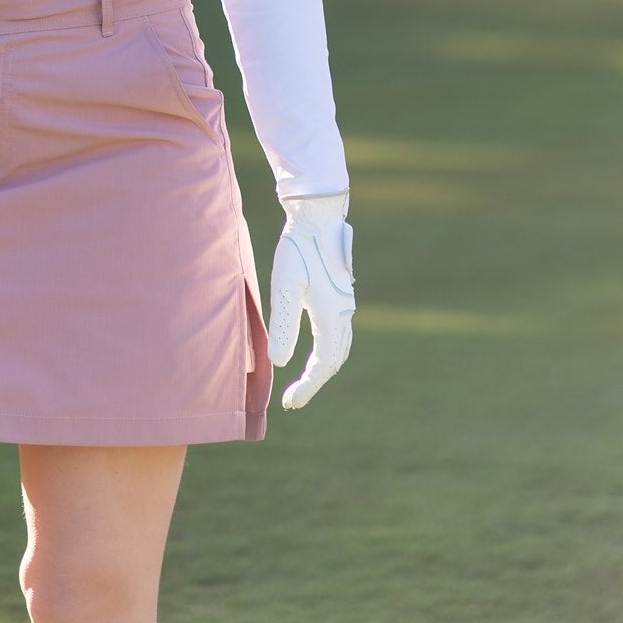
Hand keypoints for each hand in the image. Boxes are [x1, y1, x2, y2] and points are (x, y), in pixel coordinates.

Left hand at [268, 191, 354, 410]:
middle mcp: (343, 314)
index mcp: (332, 317)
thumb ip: (284, 326)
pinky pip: (338, 332)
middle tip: (293, 398)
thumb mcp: (286, 287)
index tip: (290, 404)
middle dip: (315, 382)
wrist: (317, 217)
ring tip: (305, 380)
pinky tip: (316, 346)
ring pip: (339, 347)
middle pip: (334, 360)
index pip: (323, 365)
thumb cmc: (299, 250)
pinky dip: (329, 349)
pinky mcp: (339, 294)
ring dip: (324, 366)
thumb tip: (279, 363)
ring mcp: (344, 304)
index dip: (307, 387)